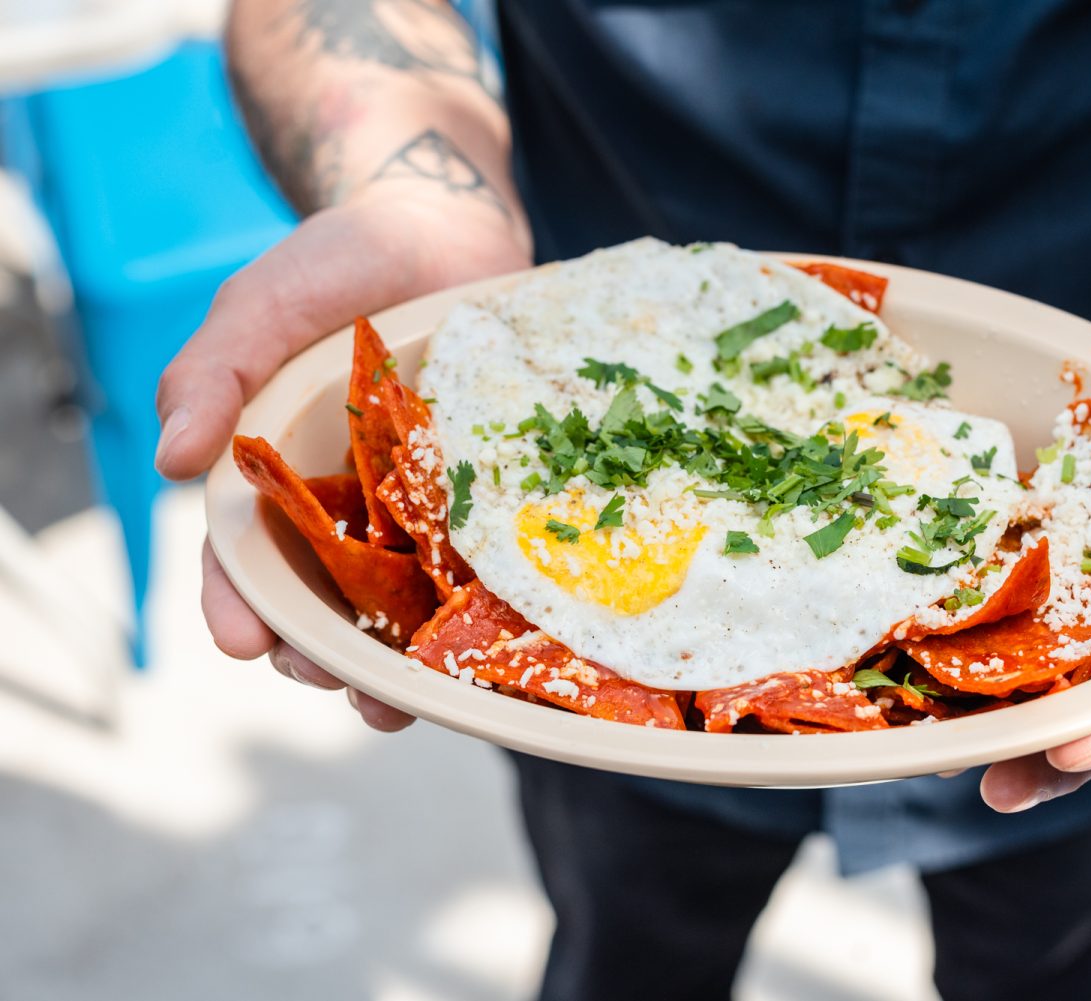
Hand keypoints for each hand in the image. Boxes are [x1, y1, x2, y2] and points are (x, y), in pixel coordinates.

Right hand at [157, 187, 531, 730]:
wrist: (444, 229)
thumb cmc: (336, 266)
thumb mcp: (259, 306)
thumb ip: (212, 373)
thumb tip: (174, 462)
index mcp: (277, 480)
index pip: (245, 561)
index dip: (238, 606)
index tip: (242, 641)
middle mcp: (347, 509)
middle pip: (325, 604)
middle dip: (319, 653)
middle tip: (328, 680)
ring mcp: (423, 510)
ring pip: (405, 606)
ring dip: (395, 663)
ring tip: (398, 703)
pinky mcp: (490, 501)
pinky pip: (486, 567)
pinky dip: (481, 614)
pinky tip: (488, 656)